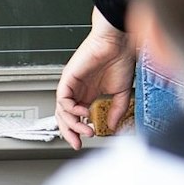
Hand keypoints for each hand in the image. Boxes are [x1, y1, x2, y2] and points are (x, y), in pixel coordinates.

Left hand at [57, 10, 134, 149]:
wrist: (119, 42)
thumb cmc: (121, 59)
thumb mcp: (121, 92)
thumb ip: (116, 109)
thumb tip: (112, 125)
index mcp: (88, 93)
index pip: (76, 116)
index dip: (78, 130)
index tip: (85, 139)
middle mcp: (78, 90)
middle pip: (65, 117)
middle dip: (70, 132)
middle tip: (79, 142)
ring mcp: (71, 85)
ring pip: (61, 110)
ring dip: (72, 123)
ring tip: (85, 129)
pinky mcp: (68, 78)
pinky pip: (62, 98)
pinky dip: (70, 109)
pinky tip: (83, 112)